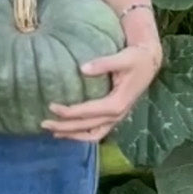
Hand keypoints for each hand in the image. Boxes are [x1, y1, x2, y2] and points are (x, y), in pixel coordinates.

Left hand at [41, 38, 162, 142]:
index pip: (87, 112)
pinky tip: (69, 131)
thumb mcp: (122, 58)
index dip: (68, 112)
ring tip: (54, 132)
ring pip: (92, 134)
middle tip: (44, 123)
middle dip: (65, 127)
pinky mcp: (115, 116)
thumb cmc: (135, 58)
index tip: (51, 107)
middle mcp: (117, 115)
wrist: (149, 62)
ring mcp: (117, 118)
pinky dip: (83, 134)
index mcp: (117, 104)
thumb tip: (82, 68)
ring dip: (72, 135)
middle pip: (86, 127)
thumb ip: (103, 64)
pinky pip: (98, 132)